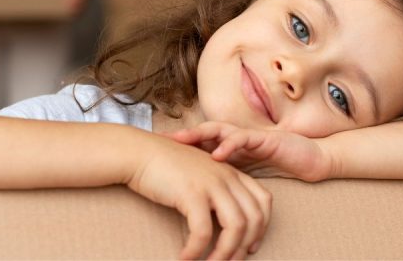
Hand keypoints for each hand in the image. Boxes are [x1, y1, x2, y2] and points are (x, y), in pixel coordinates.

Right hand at [127, 136, 271, 259]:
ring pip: (235, 227)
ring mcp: (211, 184)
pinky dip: (196, 250)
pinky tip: (185, 258)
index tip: (250, 246)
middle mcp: (227, 176)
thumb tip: (219, 220)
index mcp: (231, 172)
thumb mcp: (199, 173)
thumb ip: (215, 190)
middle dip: (245, 246)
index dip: (262, 227)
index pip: (263, 201)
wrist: (139, 151)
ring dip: (225, 254)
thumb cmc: (164, 165)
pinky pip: (203, 231)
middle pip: (253, 218)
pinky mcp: (192, 193)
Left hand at [165, 122, 332, 181]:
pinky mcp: (264, 139)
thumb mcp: (245, 175)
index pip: (201, 143)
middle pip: (204, 133)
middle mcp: (236, 139)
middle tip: (162, 140)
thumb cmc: (278, 166)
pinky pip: (244, 140)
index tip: (156, 148)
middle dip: (183, 136)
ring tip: (182, 140)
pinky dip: (229, 146)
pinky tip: (216, 153)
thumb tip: (201, 197)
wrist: (309, 160)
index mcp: (230, 148)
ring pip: (220, 131)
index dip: (181, 145)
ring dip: (200, 136)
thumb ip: (226, 181)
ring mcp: (249, 137)